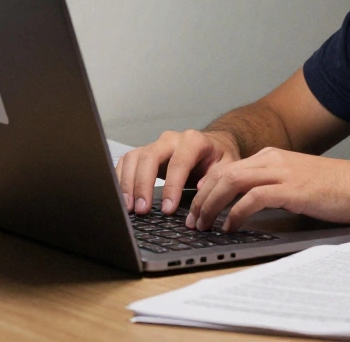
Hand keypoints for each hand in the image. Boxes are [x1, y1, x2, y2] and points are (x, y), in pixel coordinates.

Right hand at [116, 129, 240, 215]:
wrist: (213, 145)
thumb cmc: (219, 157)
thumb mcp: (227, 166)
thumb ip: (217, 177)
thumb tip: (200, 189)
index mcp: (193, 141)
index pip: (178, 162)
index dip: (172, 186)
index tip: (168, 209)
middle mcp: (170, 139)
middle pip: (149, 157)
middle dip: (143, 185)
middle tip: (142, 210)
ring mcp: (155, 145)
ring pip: (134, 158)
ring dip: (128, 184)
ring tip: (129, 208)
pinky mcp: (144, 153)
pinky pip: (127, 162)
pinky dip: (121, 179)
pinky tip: (122, 198)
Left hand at [186, 148, 349, 232]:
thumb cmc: (337, 190)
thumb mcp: (298, 184)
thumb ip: (274, 188)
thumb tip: (248, 207)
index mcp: (272, 157)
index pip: (227, 168)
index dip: (206, 188)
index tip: (196, 207)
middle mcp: (273, 160)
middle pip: (222, 174)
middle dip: (201, 198)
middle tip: (191, 220)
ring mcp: (282, 172)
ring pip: (230, 182)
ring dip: (211, 205)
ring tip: (203, 224)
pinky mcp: (292, 189)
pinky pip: (252, 198)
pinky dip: (236, 213)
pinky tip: (230, 226)